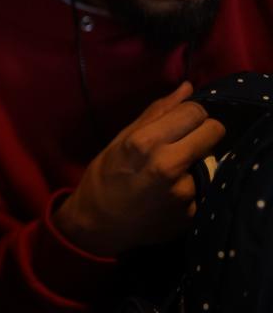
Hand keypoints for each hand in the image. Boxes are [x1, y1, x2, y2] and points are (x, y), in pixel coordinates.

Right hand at [53, 82, 223, 256]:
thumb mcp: (122, 139)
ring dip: (197, 162)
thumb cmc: (105, 176)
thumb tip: (187, 88)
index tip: (180, 123)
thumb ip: (157, 113)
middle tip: (185, 142)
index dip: (189, 114)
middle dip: (202, 132)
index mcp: (145, 142)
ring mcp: (183, 192)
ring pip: (211, 160)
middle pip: (214, 131)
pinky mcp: (192, 213)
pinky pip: (205, 188)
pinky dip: (193, 188)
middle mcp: (168, 165)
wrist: (98, 224)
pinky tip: (172, 193)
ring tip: (173, 173)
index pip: (195, 111)